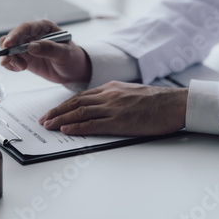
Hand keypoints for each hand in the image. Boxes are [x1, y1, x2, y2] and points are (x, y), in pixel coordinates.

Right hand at [0, 19, 91, 83]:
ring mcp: (26, 46)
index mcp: (43, 27)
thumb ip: (49, 49)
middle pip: (12, 38)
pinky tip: (20, 69)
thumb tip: (31, 46)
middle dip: (8, 50)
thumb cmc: (72, 58)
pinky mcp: (24, 58)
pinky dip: (11, 65)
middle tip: (7, 61)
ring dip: (9, 59)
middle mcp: (32, 35)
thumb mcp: (64, 53)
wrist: (73, 71)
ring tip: (21, 67)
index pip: (25, 28)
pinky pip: (11, 59)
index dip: (14, 35)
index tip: (7, 45)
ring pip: (9, 49)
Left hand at [39, 81, 187, 135]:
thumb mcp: (130, 92)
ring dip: (61, 120)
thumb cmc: (156, 101)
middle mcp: (108, 95)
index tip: (52, 112)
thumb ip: (113, 96)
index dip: (63, 105)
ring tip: (48, 126)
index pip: (80, 96)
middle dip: (56, 112)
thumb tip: (99, 106)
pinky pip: (93, 124)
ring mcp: (113, 108)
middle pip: (75, 103)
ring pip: (80, 112)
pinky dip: (77, 127)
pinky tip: (66, 130)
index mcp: (110, 88)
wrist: (175, 104)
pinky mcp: (120, 121)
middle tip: (43, 120)